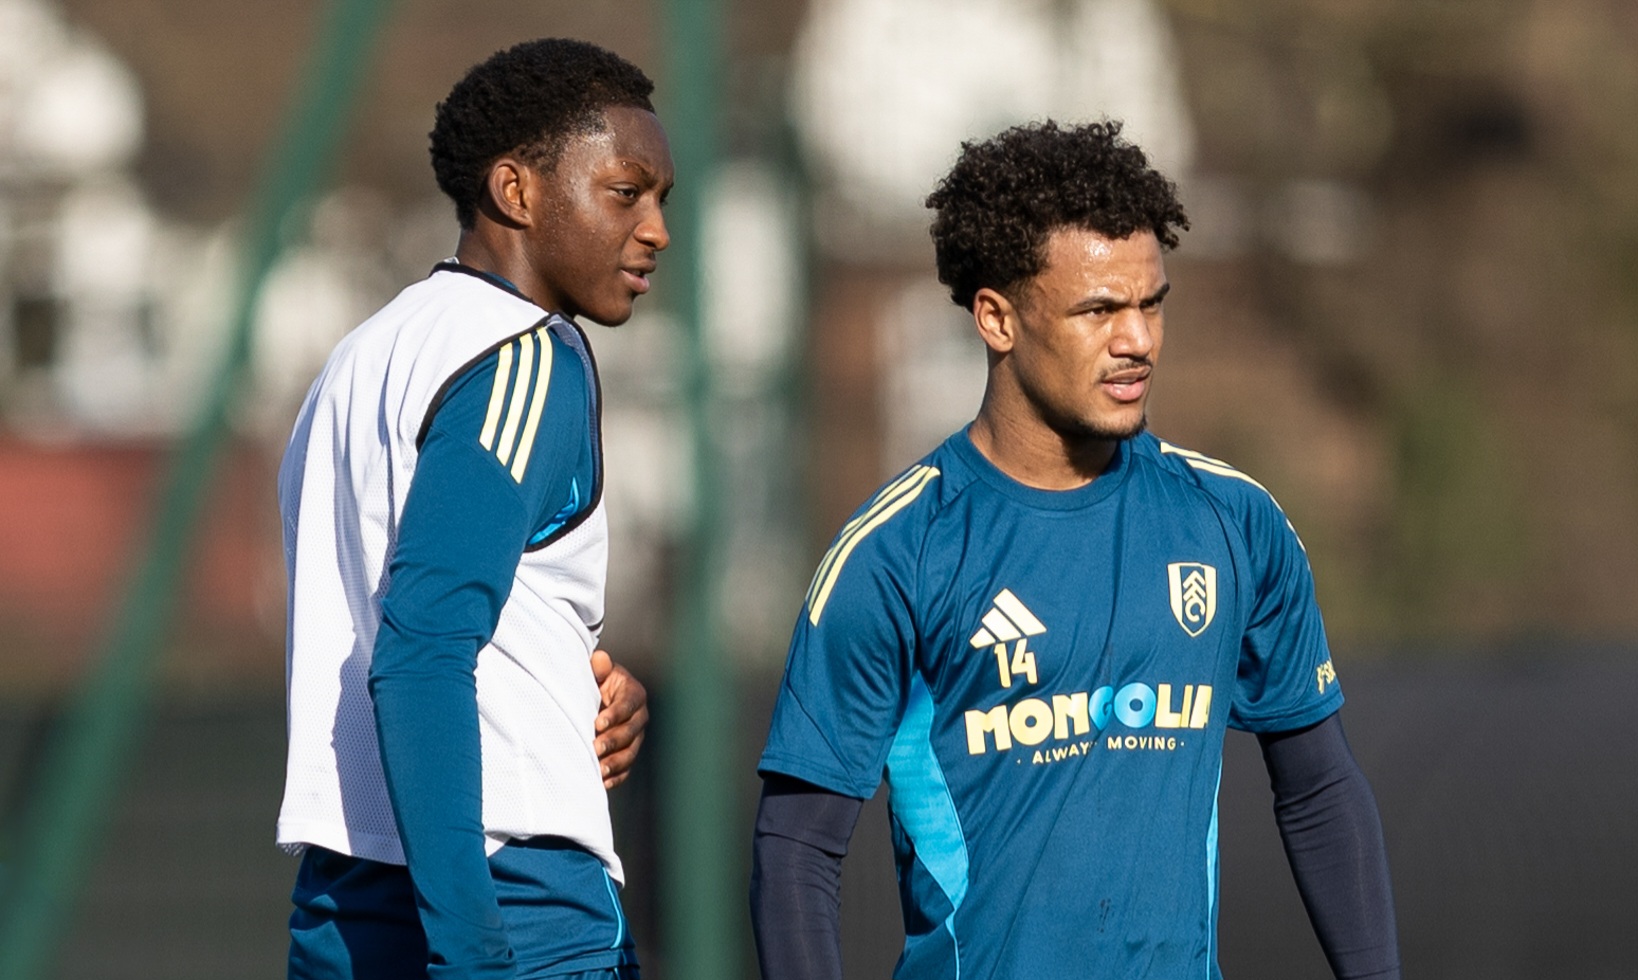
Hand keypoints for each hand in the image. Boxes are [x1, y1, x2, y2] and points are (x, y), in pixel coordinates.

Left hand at [591, 649, 647, 788]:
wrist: (595, 697)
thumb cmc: (595, 682)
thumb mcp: (596, 672)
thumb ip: (598, 667)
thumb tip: (600, 659)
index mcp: (633, 693)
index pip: (628, 704)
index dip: (615, 714)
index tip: (598, 723)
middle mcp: (639, 716)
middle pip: (630, 731)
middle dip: (613, 741)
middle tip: (595, 748)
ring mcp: (635, 737)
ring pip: (630, 753)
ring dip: (615, 763)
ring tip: (599, 770)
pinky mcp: (628, 753)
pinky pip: (625, 768)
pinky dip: (615, 776)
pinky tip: (603, 782)